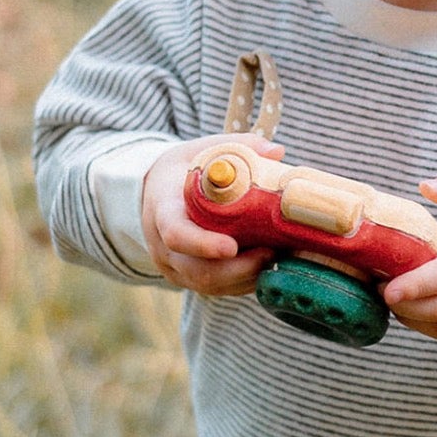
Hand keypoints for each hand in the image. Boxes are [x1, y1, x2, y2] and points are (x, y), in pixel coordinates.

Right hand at [141, 134, 284, 295]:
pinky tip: (269, 266)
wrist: (157, 193)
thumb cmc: (184, 170)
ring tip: (278, 258)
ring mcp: (176, 268)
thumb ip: (239, 146)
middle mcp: (163, 247)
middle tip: (272, 252)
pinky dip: (246, 282)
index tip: (232, 246)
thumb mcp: (203, 150)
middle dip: (239, 268)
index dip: (203, 245)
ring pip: (212, 286)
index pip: (176, 235)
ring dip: (247, 277)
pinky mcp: (191, 280)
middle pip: (199, 271)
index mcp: (162, 211)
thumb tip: (277, 151)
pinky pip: (219, 289)